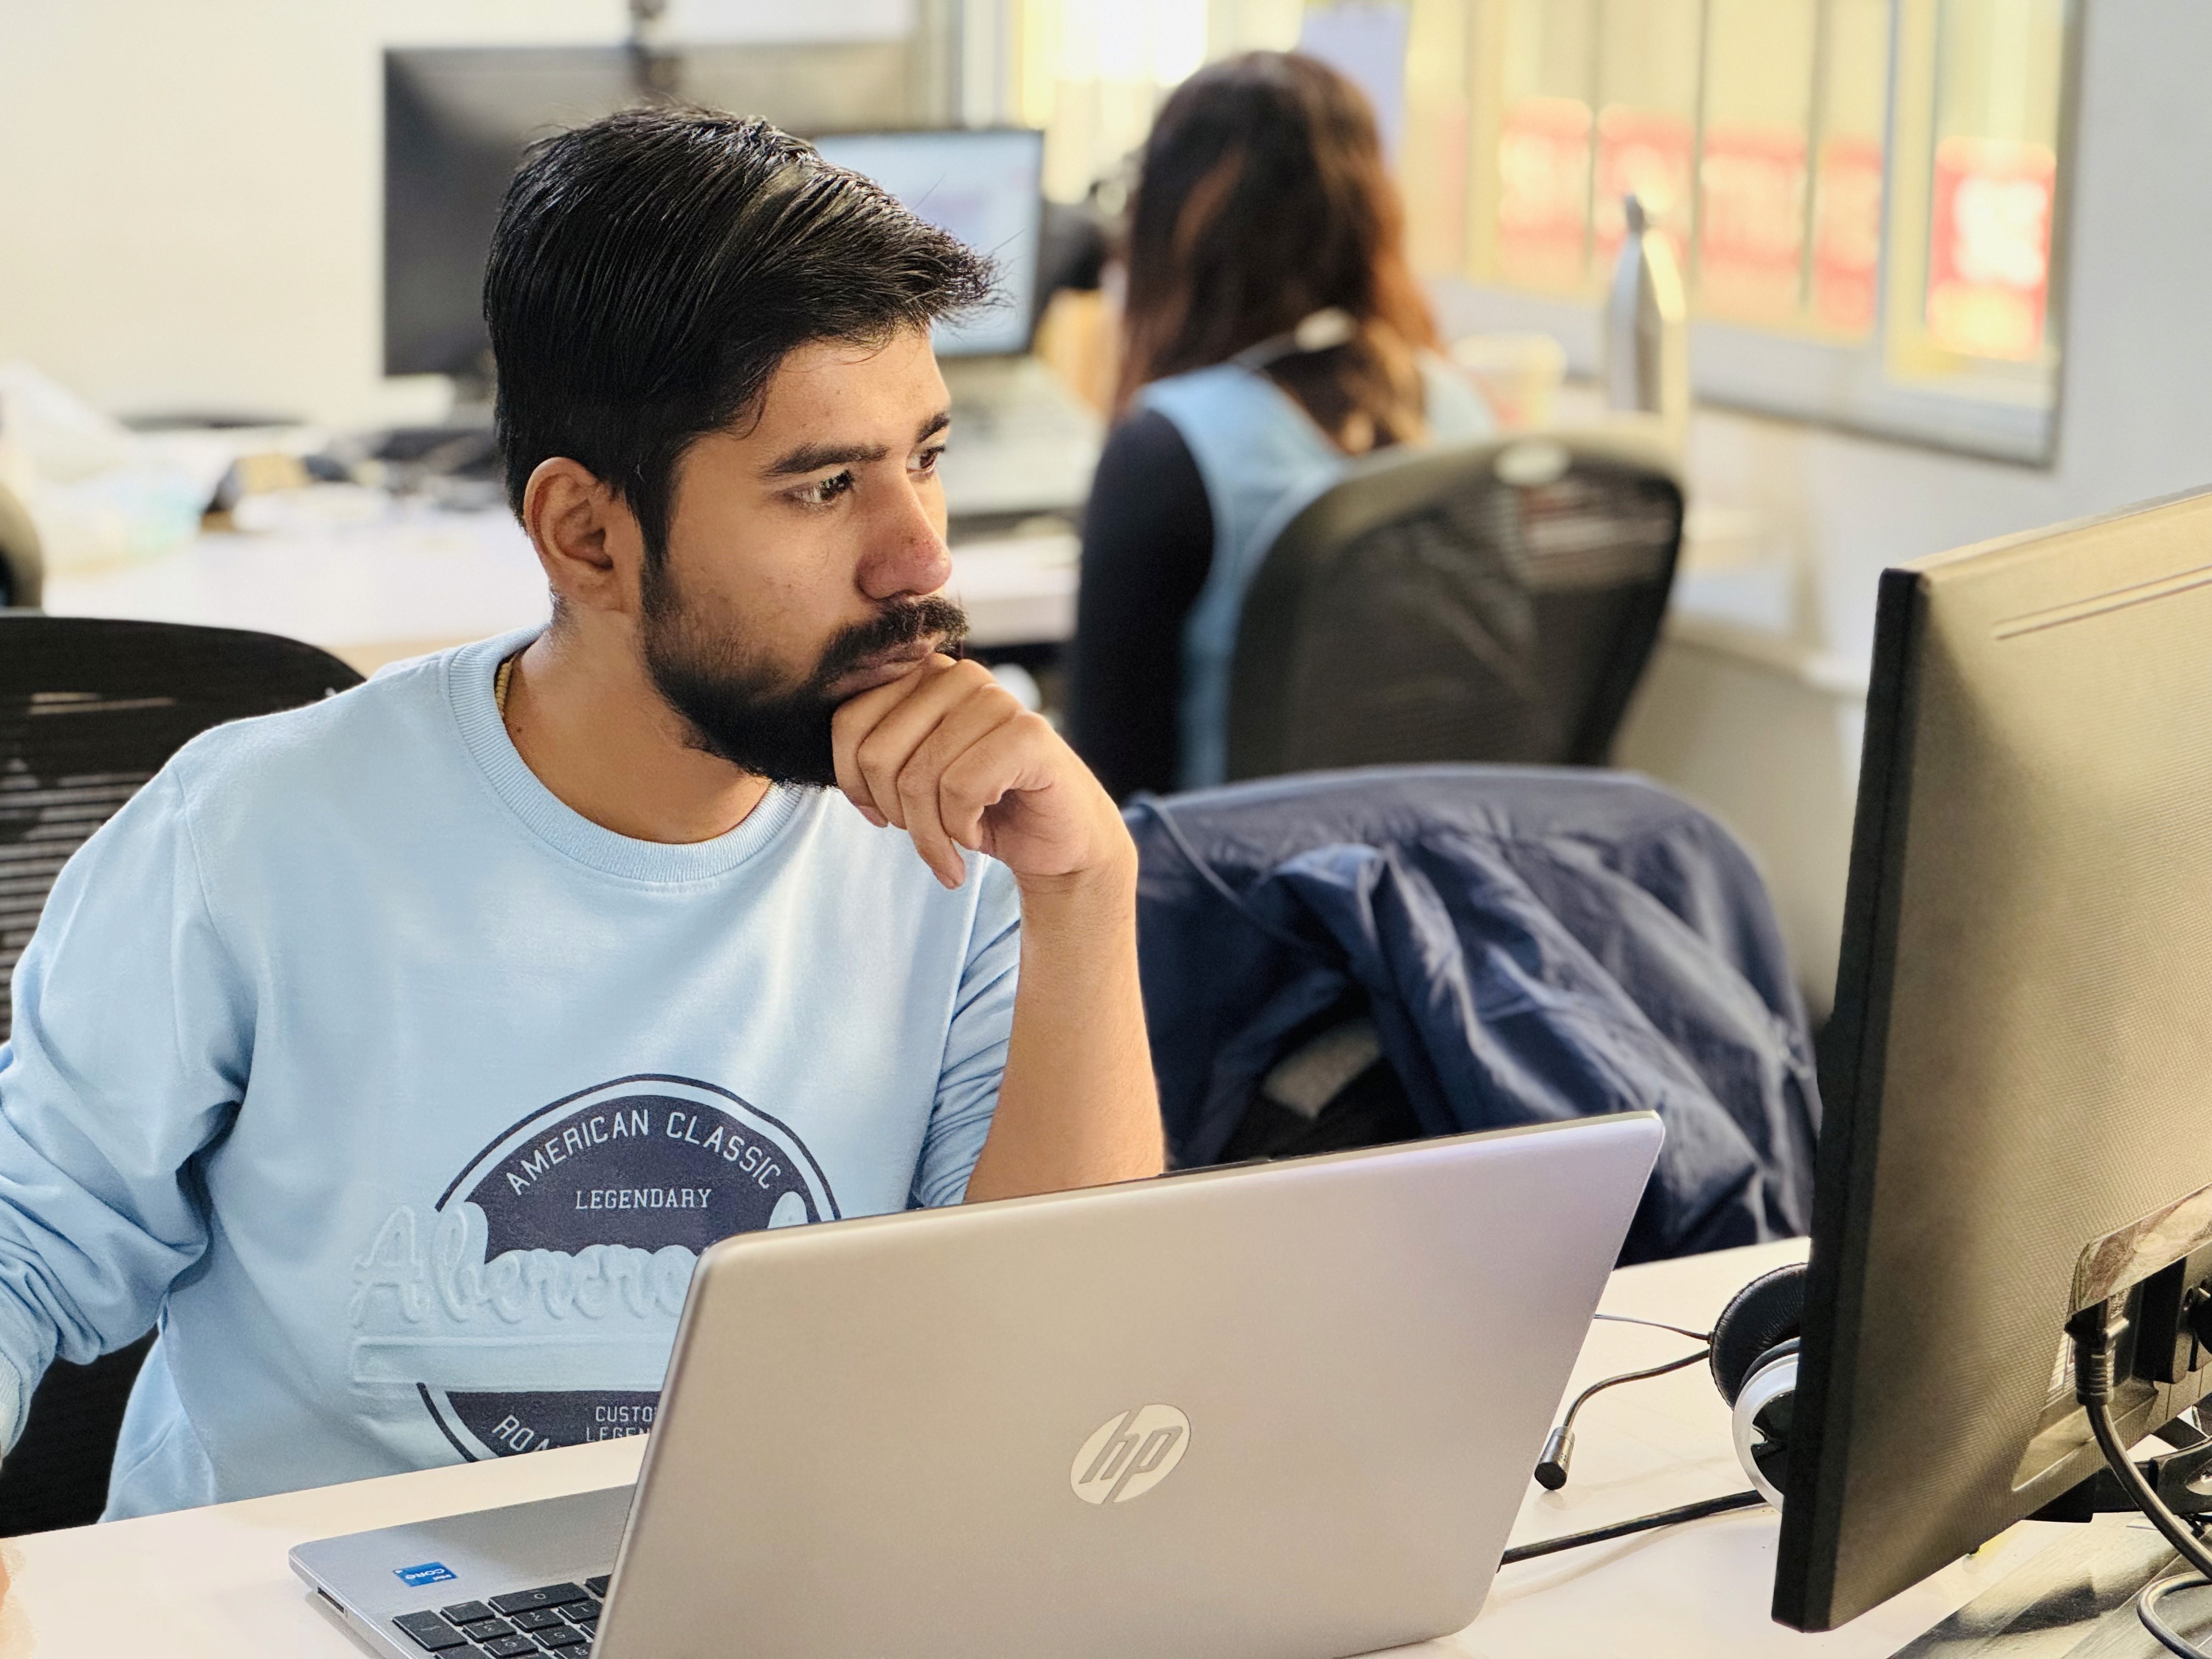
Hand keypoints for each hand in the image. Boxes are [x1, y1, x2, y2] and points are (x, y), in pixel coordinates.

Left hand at [832, 656, 1131, 891]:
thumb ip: (876, 756)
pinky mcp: (1028, 734)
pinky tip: (979, 834)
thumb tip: (833, 767)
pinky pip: (960, 788)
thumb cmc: (981, 807)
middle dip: (896, 815)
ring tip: (951, 849)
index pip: (849, 722)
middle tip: (926, 841)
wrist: (1057, 840)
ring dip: (931, 834)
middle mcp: (957, 675)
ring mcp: (996, 699)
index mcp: (922, 676)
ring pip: (919, 778)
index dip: (853, 784)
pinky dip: (962, 828)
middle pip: (878, 753)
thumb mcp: (914, 778)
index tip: (880, 817)